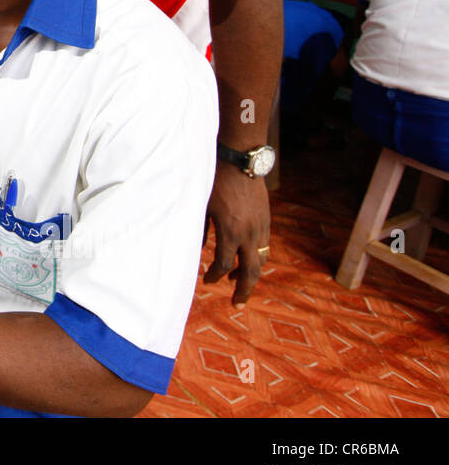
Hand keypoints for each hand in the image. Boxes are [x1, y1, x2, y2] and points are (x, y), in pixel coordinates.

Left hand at [202, 164, 271, 307]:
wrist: (240, 160)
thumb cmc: (215, 181)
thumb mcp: (201, 206)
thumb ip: (200, 230)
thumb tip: (197, 250)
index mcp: (230, 231)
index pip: (224, 265)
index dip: (215, 277)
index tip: (207, 281)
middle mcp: (249, 233)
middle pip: (250, 271)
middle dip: (244, 291)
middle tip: (237, 304)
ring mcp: (261, 226)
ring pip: (260, 260)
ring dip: (250, 273)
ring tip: (239, 282)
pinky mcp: (266, 219)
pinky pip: (264, 246)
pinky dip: (257, 257)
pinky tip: (247, 258)